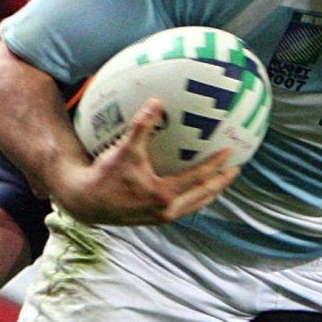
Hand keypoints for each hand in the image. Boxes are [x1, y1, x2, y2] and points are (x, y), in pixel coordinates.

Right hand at [53, 99, 237, 225]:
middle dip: (221, 182)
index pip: (199, 178)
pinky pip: (184, 208)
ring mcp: (162, 217)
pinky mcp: (154, 219)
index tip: (230, 153)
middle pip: (204, 195)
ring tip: (221, 180)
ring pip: (195, 205)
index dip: (216, 165)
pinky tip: (195, 189)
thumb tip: (156, 101)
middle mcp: (167, 209)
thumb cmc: (105, 175)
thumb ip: (141, 125)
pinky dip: (195, 198)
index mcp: (164, 194)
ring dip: (210, 192)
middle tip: (236, 168)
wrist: (85, 202)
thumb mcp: (124, 149)